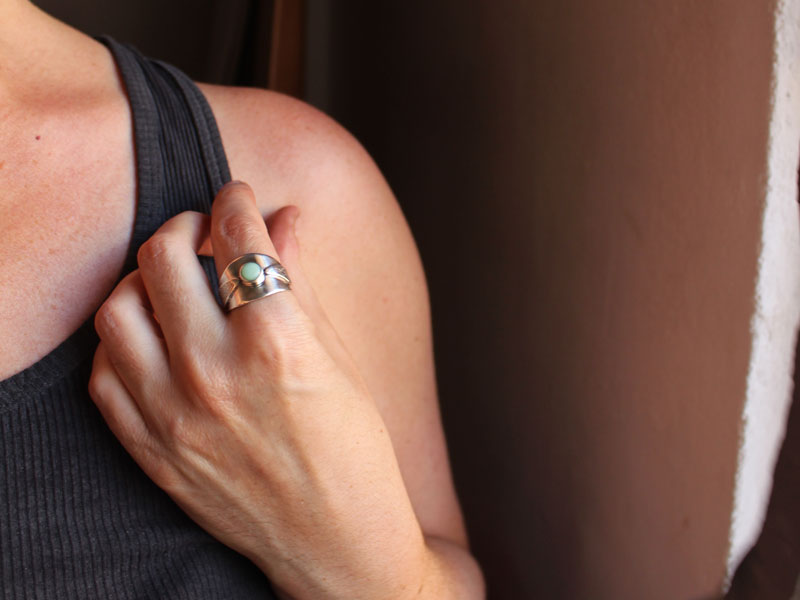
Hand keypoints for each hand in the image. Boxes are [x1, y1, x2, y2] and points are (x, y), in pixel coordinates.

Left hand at [89, 181, 427, 598]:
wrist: (338, 545)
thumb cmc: (355, 451)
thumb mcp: (340, 359)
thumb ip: (302, 281)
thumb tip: (286, 219)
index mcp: (279, 343)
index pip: (239, 238)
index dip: (238, 201)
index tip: (240, 197)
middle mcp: (217, 373)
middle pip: (165, 255)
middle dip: (187, 226)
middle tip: (205, 232)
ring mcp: (175, 415)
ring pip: (119, 308)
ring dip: (145, 281)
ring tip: (174, 284)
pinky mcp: (151, 450)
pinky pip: (105, 372)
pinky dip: (125, 342)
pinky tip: (158, 341)